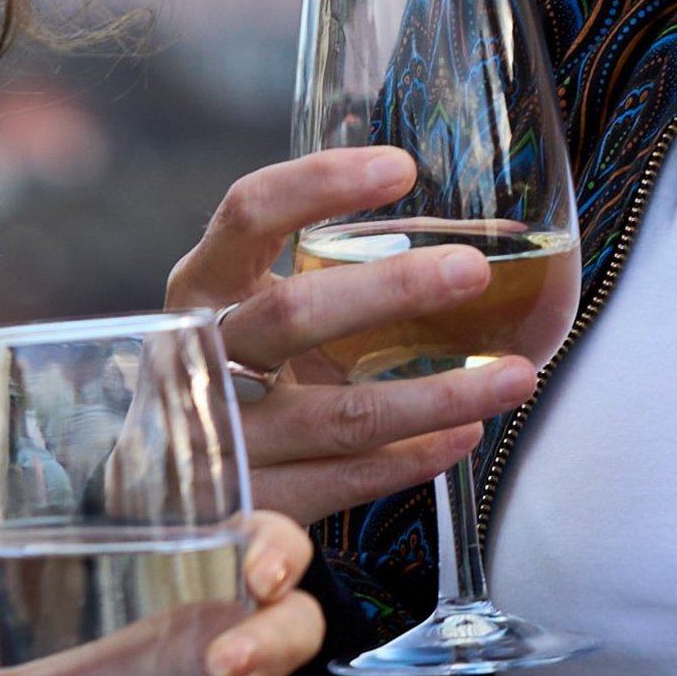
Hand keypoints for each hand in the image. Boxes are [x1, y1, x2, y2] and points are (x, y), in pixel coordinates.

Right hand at [174, 147, 529, 522]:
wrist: (160, 479)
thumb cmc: (231, 365)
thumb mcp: (246, 304)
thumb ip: (314, 268)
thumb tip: (443, 223)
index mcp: (200, 286)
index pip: (248, 214)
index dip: (318, 184)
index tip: (401, 169)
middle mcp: (197, 357)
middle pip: (293, 316)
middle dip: (389, 289)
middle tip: (474, 268)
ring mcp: (219, 439)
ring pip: (340, 416)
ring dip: (436, 396)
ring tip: (516, 375)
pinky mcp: (249, 506)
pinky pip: (344, 481)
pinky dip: (410, 459)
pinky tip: (465, 434)